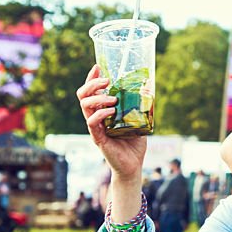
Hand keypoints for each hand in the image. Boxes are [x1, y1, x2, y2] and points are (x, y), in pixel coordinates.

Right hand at [77, 65, 146, 179]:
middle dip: (92, 84)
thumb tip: (148, 86)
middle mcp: (96, 118)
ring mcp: (95, 128)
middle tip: (106, 81)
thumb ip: (138, 105)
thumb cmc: (134, 143)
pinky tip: (112, 111)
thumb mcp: (137, 119)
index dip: (91, 78)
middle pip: (83, 96)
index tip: (97, 66)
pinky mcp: (98, 138)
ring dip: (98, 98)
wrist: (132, 165)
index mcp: (102, 111)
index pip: (90, 92)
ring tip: (113, 99)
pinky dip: (101, 113)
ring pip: (85, 106)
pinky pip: (92, 122)